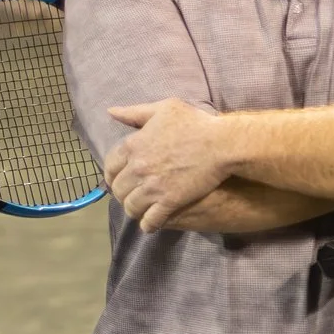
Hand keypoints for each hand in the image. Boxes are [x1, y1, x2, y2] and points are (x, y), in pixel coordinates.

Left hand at [104, 99, 232, 231]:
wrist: (222, 144)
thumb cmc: (196, 123)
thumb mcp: (164, 109)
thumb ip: (135, 113)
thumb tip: (111, 112)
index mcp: (133, 146)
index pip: (110, 166)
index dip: (112, 174)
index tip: (117, 178)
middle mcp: (137, 168)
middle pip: (118, 189)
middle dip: (122, 194)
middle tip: (130, 195)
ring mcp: (152, 187)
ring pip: (131, 206)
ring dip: (133, 210)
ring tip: (140, 210)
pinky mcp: (169, 202)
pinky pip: (150, 220)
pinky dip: (148, 224)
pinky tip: (151, 224)